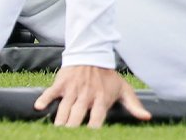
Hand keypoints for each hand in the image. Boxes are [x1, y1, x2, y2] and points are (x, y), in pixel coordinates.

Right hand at [34, 65, 150, 127]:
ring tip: (56, 132)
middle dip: (72, 130)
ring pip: (63, 110)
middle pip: (77, 118)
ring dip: (59, 122)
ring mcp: (73, 90)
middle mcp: (87, 96)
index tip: (88, 137)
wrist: (92, 54)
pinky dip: (44, 100)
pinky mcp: (61, 84)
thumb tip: (147, 118)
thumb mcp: (123, 89)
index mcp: (102, 99)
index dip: (92, 130)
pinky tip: (39, 108)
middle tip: (69, 136)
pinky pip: (50, 93)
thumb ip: (134, 105)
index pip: (97, 119)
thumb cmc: (108, 76)